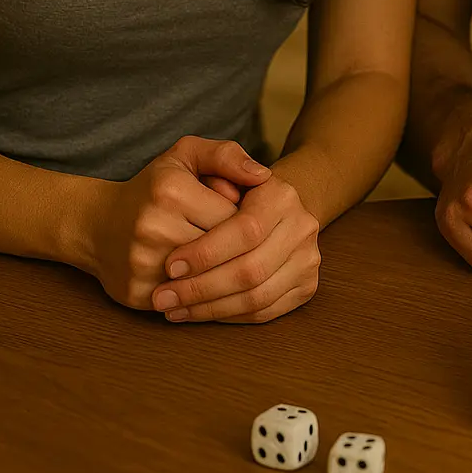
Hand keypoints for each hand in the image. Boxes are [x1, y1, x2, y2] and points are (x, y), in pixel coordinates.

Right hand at [85, 136, 271, 309]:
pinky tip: (197, 280)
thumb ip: (227, 156)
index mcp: (171, 190)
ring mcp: (143, 263)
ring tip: (218, 260)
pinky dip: (199, 294)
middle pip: (225, 249)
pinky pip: (188, 301)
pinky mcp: (138, 293)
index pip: (236, 216)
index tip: (237, 217)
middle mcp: (153, 227)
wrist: (97, 224)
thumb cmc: (153, 188)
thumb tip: (264, 176)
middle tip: (233, 242)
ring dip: (220, 273)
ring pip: (209, 278)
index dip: (244, 220)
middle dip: (235, 248)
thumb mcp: (186, 156)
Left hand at [149, 170, 320, 324]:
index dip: (207, 252)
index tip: (171, 265)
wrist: (262, 209)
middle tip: (163, 296)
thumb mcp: (207, 159)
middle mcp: (303, 227)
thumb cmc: (220, 186)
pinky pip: (265, 312)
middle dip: (202, 288)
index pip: (246, 230)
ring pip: (257, 296)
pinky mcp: (306, 286)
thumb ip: (223, 156)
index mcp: (282, 195)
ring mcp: (308, 259)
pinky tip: (198, 313)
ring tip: (173, 309)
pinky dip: (228, 317)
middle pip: (251, 269)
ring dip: (210, 308)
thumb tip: (256, 174)